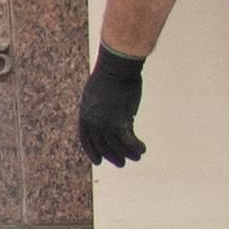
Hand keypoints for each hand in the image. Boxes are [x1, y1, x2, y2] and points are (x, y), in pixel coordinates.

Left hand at [76, 44, 147, 169]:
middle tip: (121, 163)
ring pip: (117, 146)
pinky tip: (143, 148)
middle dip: (112, 156)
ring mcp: (106, 122)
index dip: (91, 151)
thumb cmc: (110, 74)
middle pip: (102, 146)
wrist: (117, 65)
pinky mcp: (121, 121)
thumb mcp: (97, 92)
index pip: (86, 138)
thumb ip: (100, 108)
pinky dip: (136, 147)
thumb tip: (111, 120)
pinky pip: (129, 141)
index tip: (98, 161)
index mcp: (85, 112)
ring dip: (127, 154)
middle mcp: (94, 121)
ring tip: (137, 157)